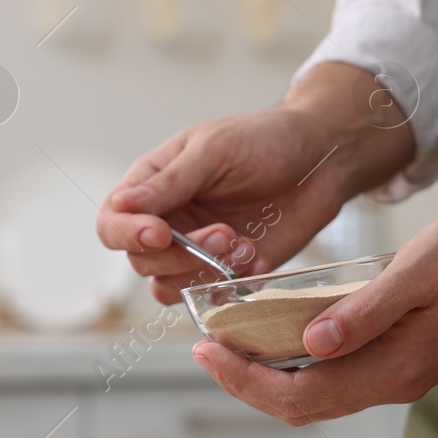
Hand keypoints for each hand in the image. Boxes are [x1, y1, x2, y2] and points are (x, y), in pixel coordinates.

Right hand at [97, 63, 414, 303]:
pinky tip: (256, 256)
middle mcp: (169, 220)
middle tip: (223, 235)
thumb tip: (121, 205)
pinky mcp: (229, 272)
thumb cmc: (267, 140)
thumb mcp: (215, 150)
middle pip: (141, 261)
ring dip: (202, 273)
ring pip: (169, 286)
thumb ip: (169, 182)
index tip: (159, 234)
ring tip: (241, 244)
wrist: (324, 160)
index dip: (128, 234)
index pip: (114, 221)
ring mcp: (197, 251)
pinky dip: (229, 285)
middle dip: (179, 255)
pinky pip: (210, 296)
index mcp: (154, 184)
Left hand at [193, 129, 437, 422]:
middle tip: (204, 347)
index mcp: (394, 368)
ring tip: (230, 341)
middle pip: (302, 404)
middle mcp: (394, 381)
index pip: (300, 395)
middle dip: (247, 380)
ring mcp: (401, 372)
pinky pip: (340, 374)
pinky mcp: (406, 357)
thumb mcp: (419, 271)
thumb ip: (365, 312)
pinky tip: (282, 333)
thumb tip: (313, 345)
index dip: (245, 379)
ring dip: (271, 373)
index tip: (205, 349)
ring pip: (319, 392)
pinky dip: (301, 361)